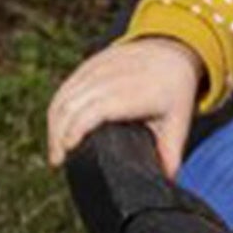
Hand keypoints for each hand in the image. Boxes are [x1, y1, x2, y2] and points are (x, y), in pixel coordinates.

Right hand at [46, 37, 205, 177]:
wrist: (172, 50)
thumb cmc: (174, 91)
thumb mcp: (178, 121)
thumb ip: (171, 152)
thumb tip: (166, 182)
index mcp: (135, 92)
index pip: (97, 109)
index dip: (78, 128)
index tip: (68, 150)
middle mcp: (112, 77)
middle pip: (72, 105)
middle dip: (59, 134)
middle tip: (59, 161)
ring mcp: (96, 69)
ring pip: (63, 98)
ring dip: (54, 125)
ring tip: (57, 152)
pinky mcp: (87, 66)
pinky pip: (63, 90)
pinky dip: (56, 112)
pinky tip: (56, 131)